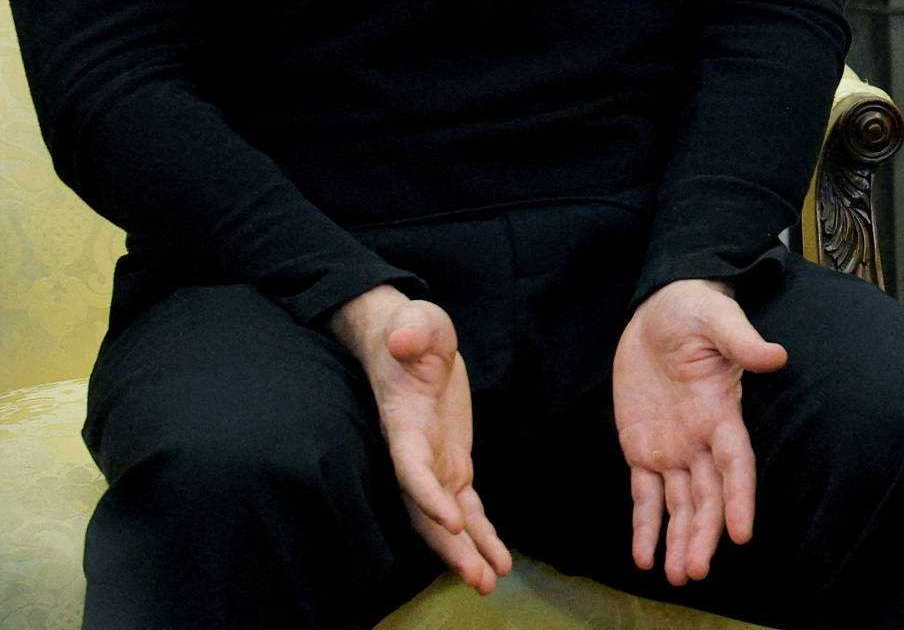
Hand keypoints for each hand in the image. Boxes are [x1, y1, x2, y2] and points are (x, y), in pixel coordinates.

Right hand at [330, 286, 510, 592]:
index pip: (412, 466)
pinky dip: (481, 534)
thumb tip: (404, 337)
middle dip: (450, 545)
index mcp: (404, 423)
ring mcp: (435, 462)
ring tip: (489, 582)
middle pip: (427, 509)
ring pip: (447, 518)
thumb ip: (412, 330)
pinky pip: (467, 506)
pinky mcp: (453, 463)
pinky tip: (499, 562)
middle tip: (476, 577)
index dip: (427, 494)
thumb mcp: (415, 320)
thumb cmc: (410, 329)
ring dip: (467, 551)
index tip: (451, 519)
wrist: (407, 338)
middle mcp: (415, 452)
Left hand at [614, 278, 786, 585]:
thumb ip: (741, 341)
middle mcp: (700, 438)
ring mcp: (672, 447)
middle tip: (694, 571)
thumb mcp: (716, 318)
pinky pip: (644, 495)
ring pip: (679, 504)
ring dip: (680, 539)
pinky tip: (644, 557)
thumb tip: (776, 357)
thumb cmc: (692, 308)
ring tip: (676, 576)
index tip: (743, 534)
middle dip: (704, 534)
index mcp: (719, 411)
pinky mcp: (641, 447)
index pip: (735, 464)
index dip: (740, 499)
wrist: (657, 309)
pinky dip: (645, 526)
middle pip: (707, 497)